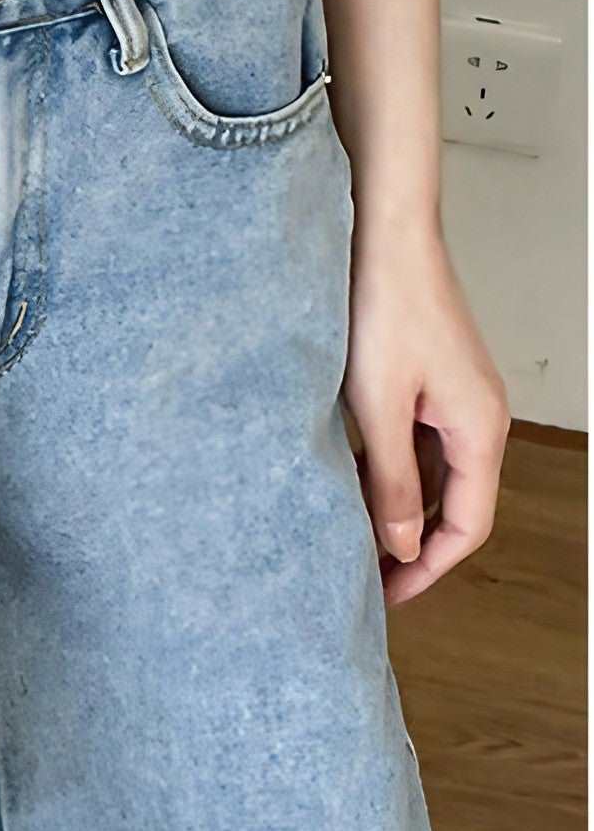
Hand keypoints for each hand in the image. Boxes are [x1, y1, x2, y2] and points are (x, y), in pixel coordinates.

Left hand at [345, 218, 509, 603]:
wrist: (384, 234)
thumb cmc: (381, 308)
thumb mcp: (378, 404)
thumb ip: (391, 478)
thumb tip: (401, 543)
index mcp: (478, 430)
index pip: (465, 526)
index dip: (426, 567)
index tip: (385, 596)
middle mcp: (478, 417)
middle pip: (454, 504)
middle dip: (412, 545)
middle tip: (364, 578)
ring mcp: (455, 396)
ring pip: (434, 473)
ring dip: (399, 507)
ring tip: (351, 536)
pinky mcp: (431, 376)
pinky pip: (419, 441)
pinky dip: (391, 468)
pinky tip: (351, 478)